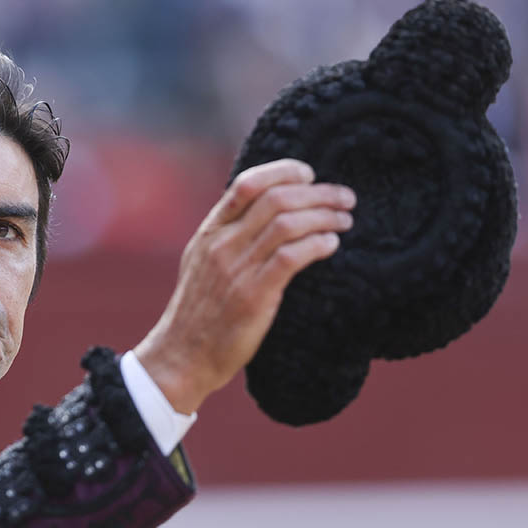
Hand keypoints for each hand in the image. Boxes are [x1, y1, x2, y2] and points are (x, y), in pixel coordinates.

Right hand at [133, 159, 355, 413]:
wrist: (183, 356)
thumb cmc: (199, 312)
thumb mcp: (202, 263)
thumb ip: (228, 237)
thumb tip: (264, 212)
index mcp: (209, 233)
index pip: (247, 184)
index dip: (284, 171)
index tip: (310, 175)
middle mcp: (221, 245)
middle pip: (276, 199)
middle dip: (318, 192)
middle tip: (344, 198)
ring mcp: (236, 270)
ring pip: (288, 224)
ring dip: (325, 217)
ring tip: (345, 220)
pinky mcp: (253, 296)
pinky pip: (292, 257)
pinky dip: (318, 245)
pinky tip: (331, 245)